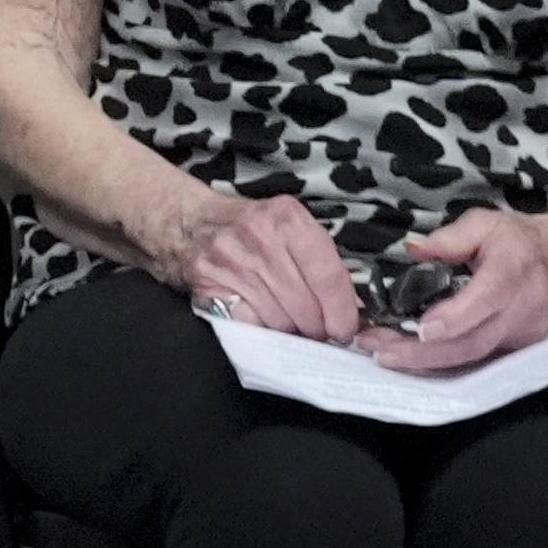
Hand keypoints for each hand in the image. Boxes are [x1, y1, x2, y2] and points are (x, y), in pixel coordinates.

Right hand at [154, 190, 361, 344]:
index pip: (328, 276)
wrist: (192, 224)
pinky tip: (261, 314)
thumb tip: (355, 310)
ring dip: (289, 328)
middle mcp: (259, 238)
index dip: (342, 312)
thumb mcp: (291, 229)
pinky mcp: (210, 286)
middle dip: (316, 326)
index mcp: (287, 219)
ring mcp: (232, 263)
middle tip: (314, 325)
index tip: (346, 329)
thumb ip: (324, 263)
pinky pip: (251, 326)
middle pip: (306, 307)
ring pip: (281, 322)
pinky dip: (261, 328)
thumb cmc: (251, 230)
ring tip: (285, 314)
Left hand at [364, 209, 547, 374]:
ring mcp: (521, 338)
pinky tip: (414, 360)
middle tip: (379, 350)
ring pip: (473, 359)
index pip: (484, 302)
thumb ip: (451, 237)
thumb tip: (413, 250)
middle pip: (471, 343)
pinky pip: (480, 362)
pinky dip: (446, 364)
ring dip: (427, 362)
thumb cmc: (526, 241)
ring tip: (386, 356)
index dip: (453, 319)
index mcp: (511, 274)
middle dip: (422, 353)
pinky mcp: (519, 351)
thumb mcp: (489, 223)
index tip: (421, 329)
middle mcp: (519, 313)